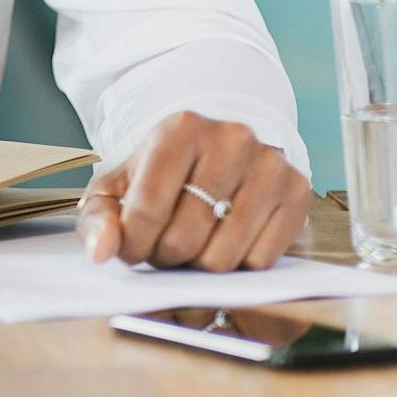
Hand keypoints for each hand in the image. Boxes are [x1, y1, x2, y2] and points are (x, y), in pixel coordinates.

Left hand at [74, 111, 310, 270]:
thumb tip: (100, 252)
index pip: (148, 207)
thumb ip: (99, 219)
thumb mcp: (118, 187)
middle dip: (166, 257)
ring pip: (224, 256)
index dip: (134, 244)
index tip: (131, 251)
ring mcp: (269, 164)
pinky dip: (238, 267)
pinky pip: (262, 261)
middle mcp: (231, 139)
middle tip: (163, 249)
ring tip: (190, 246)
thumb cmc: (160, 177)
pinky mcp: (297, 192)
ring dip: (199, 268)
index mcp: (180, 128)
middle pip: (186, 238)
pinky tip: (225, 243)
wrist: (215, 156)